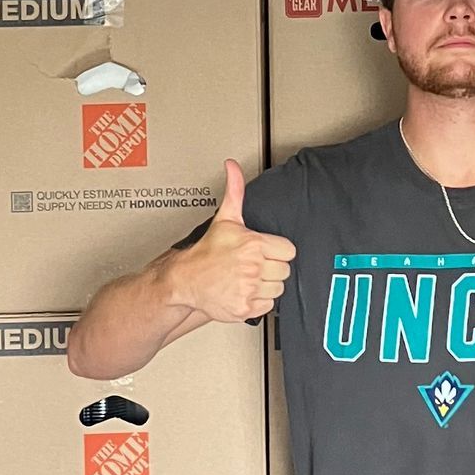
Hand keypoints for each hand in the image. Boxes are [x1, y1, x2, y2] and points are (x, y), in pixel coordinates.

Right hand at [171, 160, 296, 324]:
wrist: (185, 280)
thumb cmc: (207, 252)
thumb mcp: (226, 218)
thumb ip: (235, 190)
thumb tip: (232, 166)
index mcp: (253, 244)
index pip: (289, 251)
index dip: (277, 251)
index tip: (265, 251)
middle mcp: (253, 267)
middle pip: (284, 271)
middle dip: (272, 268)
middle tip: (255, 265)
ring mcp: (249, 289)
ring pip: (278, 289)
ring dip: (266, 285)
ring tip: (249, 278)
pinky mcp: (245, 308)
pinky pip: (268, 306)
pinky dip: (259, 301)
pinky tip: (245, 291)